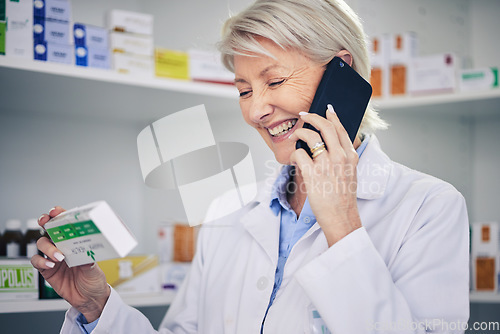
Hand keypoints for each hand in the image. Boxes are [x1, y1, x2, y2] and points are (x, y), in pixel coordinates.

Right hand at [31, 206, 109, 321]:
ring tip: (58, 256)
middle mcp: (63, 247)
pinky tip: (50, 265)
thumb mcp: (95, 269)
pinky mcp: (47, 270)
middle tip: (45, 221)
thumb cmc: (94, 280)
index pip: (66, 225)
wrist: (89, 299)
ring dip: (48, 247)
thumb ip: (89, 262)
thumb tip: (86, 257)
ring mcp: (54, 257)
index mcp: (76, 242)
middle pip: (49, 229)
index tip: (55, 211)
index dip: (59, 215)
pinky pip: (37, 261)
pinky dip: (41, 261)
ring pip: (42, 244)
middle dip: (45, 222)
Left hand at [289, 105, 361, 245]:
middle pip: (325, 127)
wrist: (342, 217)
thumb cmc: (343, 198)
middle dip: (312, 117)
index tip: (325, 110)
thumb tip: (330, 145)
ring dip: (299, 133)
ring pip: (310, 137)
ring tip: (295, 136)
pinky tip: (293, 159)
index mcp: (350, 156)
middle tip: (303, 115)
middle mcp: (340, 157)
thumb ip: (344, 158)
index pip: (341, 129)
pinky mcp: (313, 174)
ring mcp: (326, 165)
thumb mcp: (351, 173)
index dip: (331, 117)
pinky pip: (299, 155)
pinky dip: (293, 154)